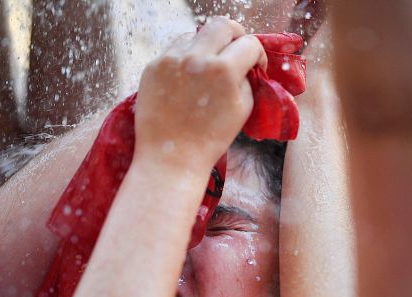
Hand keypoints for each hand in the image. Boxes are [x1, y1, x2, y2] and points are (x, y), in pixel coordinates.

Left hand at [133, 17, 266, 169]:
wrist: (172, 157)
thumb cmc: (211, 139)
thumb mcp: (242, 110)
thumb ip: (247, 81)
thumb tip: (246, 65)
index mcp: (224, 71)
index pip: (249, 44)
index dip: (258, 55)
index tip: (255, 66)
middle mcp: (197, 58)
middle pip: (222, 25)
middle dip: (235, 35)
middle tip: (237, 49)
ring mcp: (171, 59)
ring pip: (196, 34)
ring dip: (208, 46)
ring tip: (208, 68)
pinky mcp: (154, 66)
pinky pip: (175, 49)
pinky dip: (186, 57)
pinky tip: (188, 78)